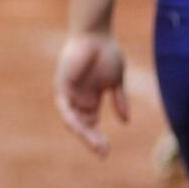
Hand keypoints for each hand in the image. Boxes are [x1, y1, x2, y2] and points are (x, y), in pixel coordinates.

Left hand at [54, 30, 128, 155]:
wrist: (96, 34)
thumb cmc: (106, 51)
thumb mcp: (116, 80)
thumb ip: (119, 100)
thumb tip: (125, 122)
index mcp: (91, 97)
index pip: (91, 124)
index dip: (97, 138)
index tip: (107, 150)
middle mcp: (79, 98)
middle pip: (83, 125)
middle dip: (92, 140)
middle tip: (103, 153)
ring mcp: (71, 93)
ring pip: (74, 121)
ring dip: (84, 134)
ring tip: (97, 145)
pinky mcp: (63, 86)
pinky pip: (65, 108)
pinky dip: (74, 119)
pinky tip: (83, 128)